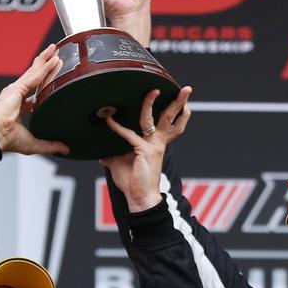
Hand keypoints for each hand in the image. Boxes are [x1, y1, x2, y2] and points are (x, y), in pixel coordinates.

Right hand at [0, 45, 70, 155]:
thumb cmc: (6, 140)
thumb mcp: (34, 143)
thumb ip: (50, 145)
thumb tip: (65, 149)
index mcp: (18, 107)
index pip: (34, 91)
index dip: (44, 83)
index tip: (52, 79)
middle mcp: (16, 95)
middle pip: (34, 76)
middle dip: (45, 66)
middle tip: (56, 57)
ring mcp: (15, 90)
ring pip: (34, 71)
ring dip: (46, 60)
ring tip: (55, 51)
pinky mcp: (17, 88)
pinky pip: (35, 75)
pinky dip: (45, 67)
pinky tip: (54, 59)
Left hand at [100, 87, 192, 212]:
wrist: (140, 198)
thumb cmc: (133, 182)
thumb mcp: (121, 164)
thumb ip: (114, 155)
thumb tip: (102, 153)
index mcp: (157, 143)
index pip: (168, 123)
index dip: (173, 110)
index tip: (170, 94)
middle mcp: (158, 142)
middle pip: (171, 117)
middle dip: (178, 102)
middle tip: (185, 89)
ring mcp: (153, 145)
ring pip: (159, 119)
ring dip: (156, 103)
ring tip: (156, 90)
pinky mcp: (144, 150)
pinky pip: (129, 135)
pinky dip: (117, 127)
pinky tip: (108, 120)